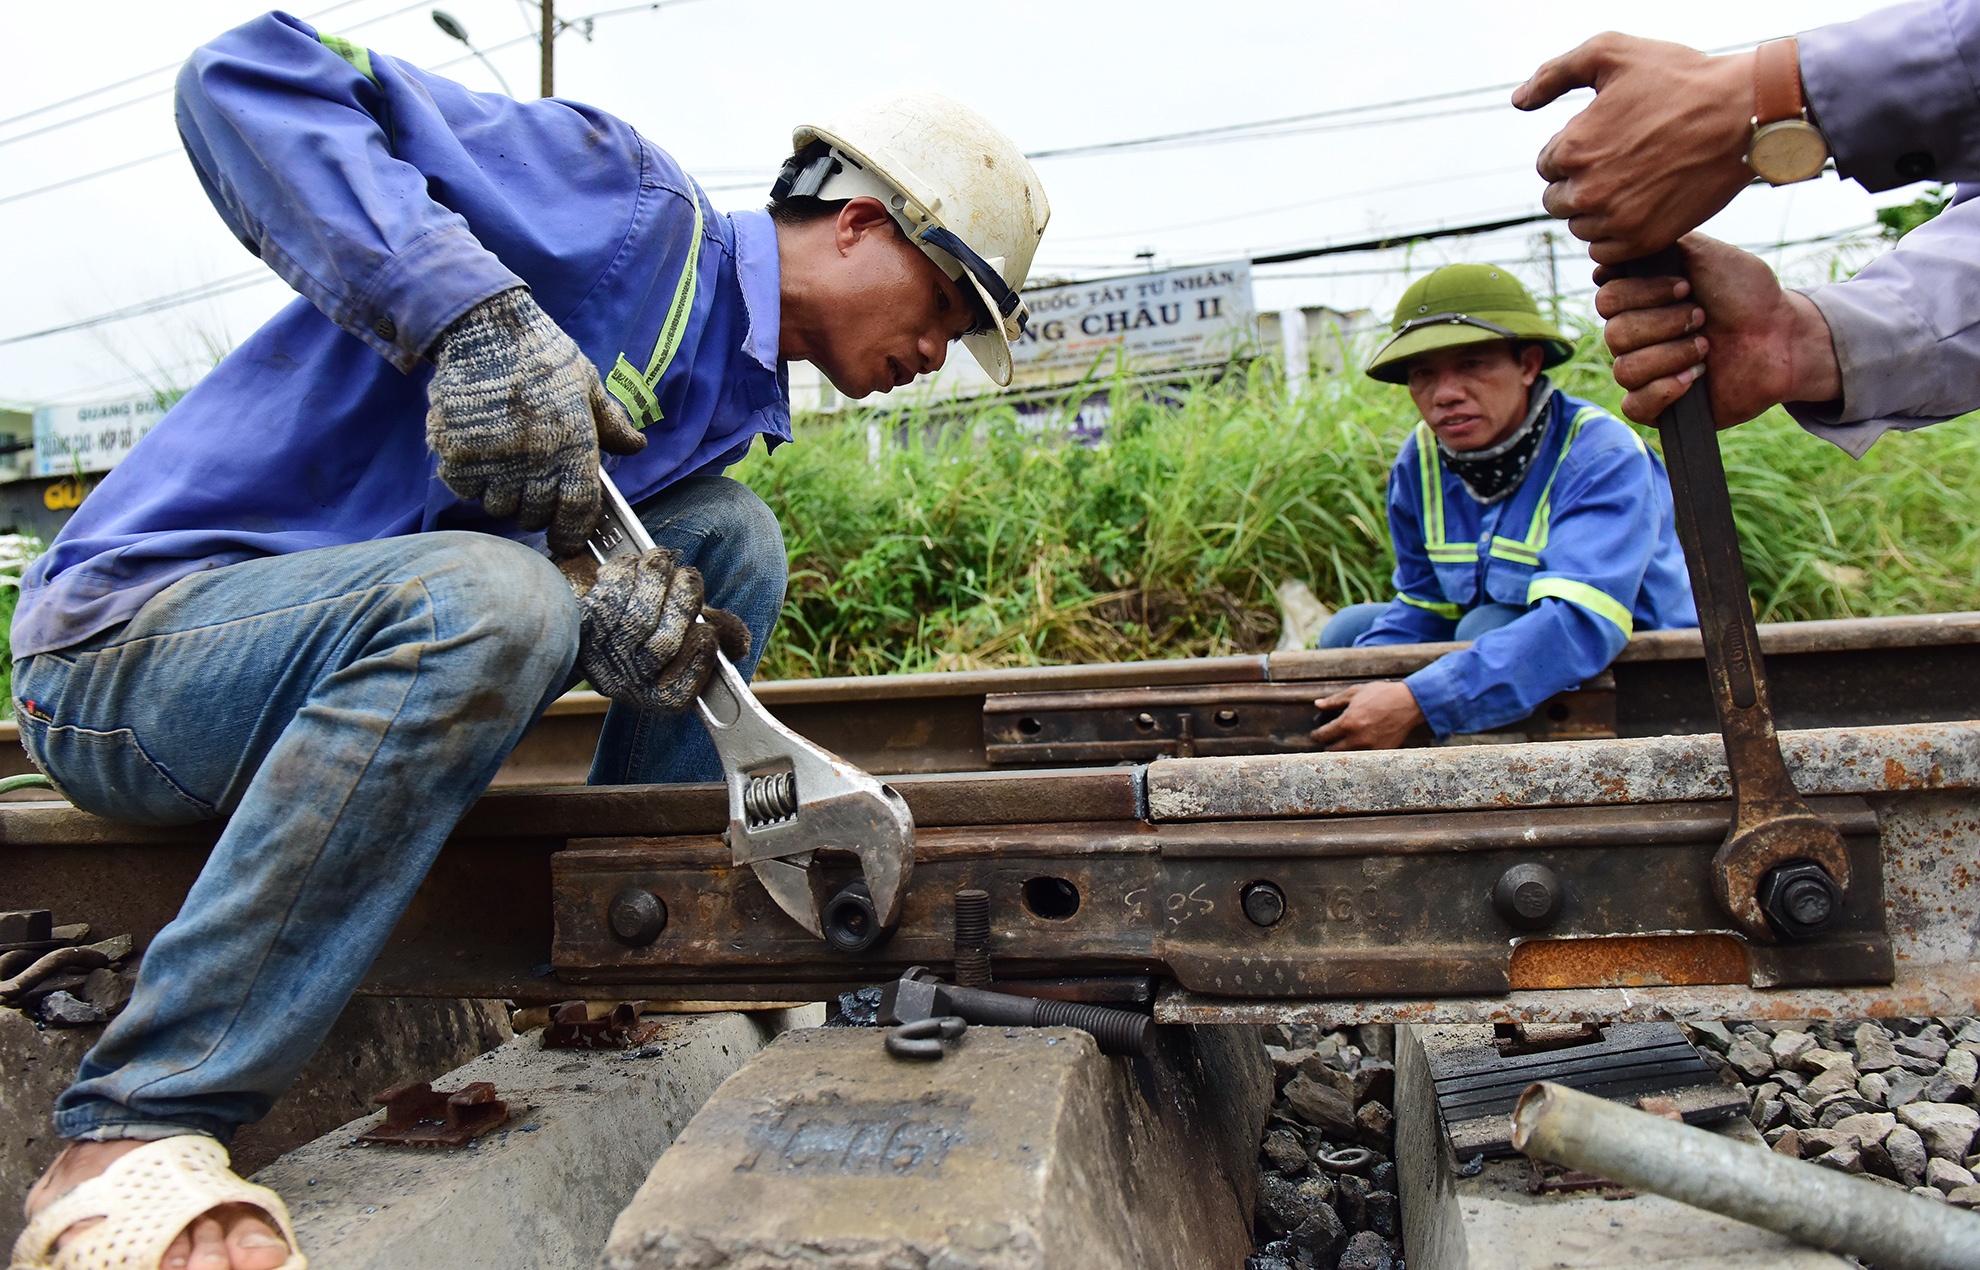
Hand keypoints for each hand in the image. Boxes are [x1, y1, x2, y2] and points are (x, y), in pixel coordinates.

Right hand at [426, 287, 647, 556]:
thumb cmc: (541, 352)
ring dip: (503, 499)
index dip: (574, 532)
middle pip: (535, 515)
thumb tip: (636, 447)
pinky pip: (465, 490)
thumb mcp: (587, 382)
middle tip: (535, 494)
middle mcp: (534, 459)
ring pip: (498, 507)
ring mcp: (492, 459)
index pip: (577, 511)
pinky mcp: (456, 453)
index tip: (568, 539)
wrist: (484, 327)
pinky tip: (479, 461)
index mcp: (572, 444)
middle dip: (538, 513)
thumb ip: (611, 422)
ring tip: (506, 474)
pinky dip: (471, 484)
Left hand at [565, 548, 751, 711]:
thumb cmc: (656, 619)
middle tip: (689, 577)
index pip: (676, 694)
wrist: (590, 610)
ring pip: (637, 617)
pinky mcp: (579, 624)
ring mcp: (598, 655)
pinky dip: (625, 573)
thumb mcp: (691, 629)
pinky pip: (608, 596)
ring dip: (655, 579)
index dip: (697, 661)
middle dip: (683, 604)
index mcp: (656, 694)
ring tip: (663, 560)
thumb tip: (739, 644)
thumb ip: (719, 634)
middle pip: (662, 647)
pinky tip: (634, 563)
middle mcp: (625, 682)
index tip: (708, 631)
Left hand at [1310, 681, 1423, 751]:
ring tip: (1341, 743)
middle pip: (1332, 750)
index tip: (1315, 734)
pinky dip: (1357, 753)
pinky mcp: (1381, 751)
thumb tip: (1318, 705)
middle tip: (1327, 740)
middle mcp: (1357, 738)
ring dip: (1341, 751)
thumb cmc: (1382, 694)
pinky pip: (1363, 757)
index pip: (1323, 735)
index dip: (1316, 735)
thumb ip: (1334, 700)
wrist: (1409, 703)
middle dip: (1327, 745)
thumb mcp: (1355, 692)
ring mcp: (1370, 747)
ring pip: (1347, 756)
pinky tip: (1357, 745)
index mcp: (1348, 722)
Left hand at [1514, 34, 1754, 263]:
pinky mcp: (1644, 241)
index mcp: (1572, 148)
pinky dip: (1615, 234)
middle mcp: (1587, 190)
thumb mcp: (1611, 53)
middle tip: (1620, 160)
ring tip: (1633, 180)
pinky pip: (1605, 251)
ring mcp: (1616, 220)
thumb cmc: (1680, 77)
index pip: (1547, 165)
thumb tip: (1518, 100)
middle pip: (1558, 199)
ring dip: (1596, 209)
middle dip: (1579, 181)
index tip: (1608, 137)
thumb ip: (1554, 73)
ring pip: (1580, 226)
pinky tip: (1639, 206)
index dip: (1574, 150)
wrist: (1744, 113)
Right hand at [1595, 233, 1840, 425]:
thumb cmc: (1747, 295)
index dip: (1643, 294)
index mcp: (1639, 302)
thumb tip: (1611, 253)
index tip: (1686, 287)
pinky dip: (1662, 391)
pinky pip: (1634, 406)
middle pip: (1614, 335)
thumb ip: (1661, 246)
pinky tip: (1694, 379)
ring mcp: (1646, 372)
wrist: (1782, 337)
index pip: (1607, 300)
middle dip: (1664, 324)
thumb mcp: (1706, 255)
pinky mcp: (1659, 407)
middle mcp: (1636, 337)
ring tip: (1706, 347)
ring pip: (1625, 370)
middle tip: (1702, 317)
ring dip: (1671, 355)